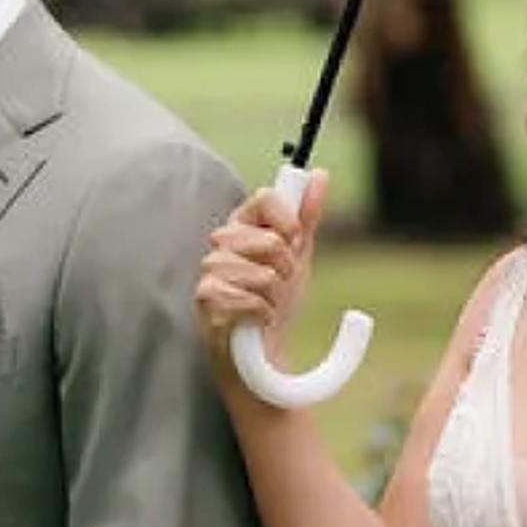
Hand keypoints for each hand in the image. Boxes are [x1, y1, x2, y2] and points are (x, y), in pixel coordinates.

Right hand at [196, 169, 325, 366]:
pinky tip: (256, 321)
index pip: (265, 198)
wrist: (263, 351)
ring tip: (266, 306)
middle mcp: (221, 243)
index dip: (288, 221)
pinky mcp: (206, 300)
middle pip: (272, 241)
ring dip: (275, 298)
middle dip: (287, 270)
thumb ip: (307, 215)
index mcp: (242, 225)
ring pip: (264, 275)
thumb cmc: (275, 300)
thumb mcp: (298, 255)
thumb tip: (320, 174)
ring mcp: (210, 271)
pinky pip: (252, 301)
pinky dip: (264, 315)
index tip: (295, 241)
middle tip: (279, 284)